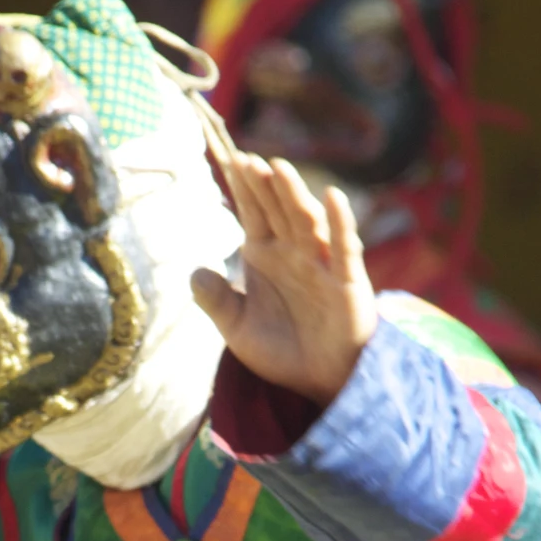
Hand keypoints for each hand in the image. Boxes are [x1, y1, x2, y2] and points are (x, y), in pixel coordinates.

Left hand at [190, 154, 377, 406]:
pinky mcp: (347, 281)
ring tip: (278, 167)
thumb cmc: (281, 351)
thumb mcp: (237, 329)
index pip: (252, 213)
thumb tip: (194, 272)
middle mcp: (294, 252)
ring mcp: (321, 263)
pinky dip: (340, 222)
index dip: (242, 188)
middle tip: (246, 157)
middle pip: (276, 209)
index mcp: (266, 256)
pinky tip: (333, 196)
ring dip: (293, 194)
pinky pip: (344, 247)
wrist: (319, 383)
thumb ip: (216, 301)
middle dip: (263, 184)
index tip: (229, 158)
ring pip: (306, 221)